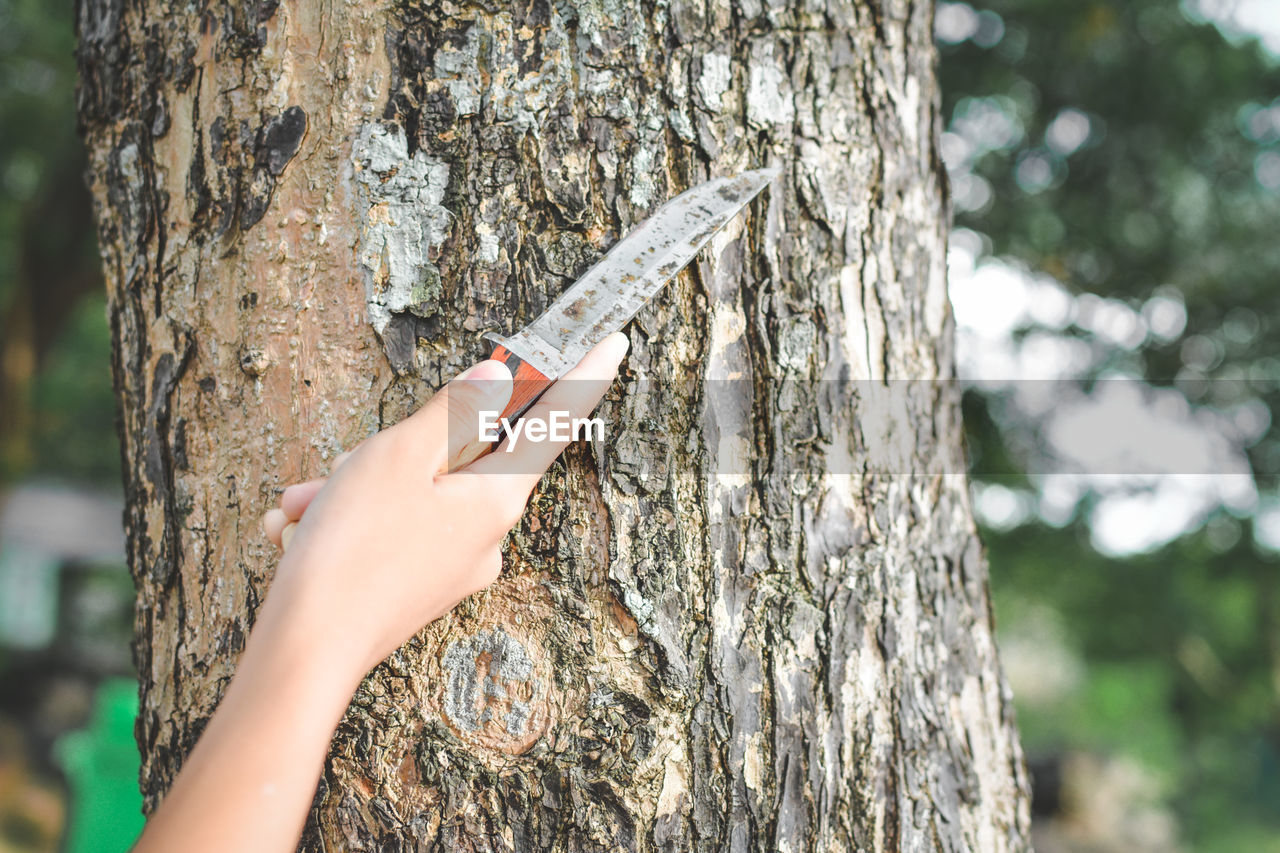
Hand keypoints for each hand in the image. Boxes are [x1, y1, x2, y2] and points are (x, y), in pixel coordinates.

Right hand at [256, 332, 628, 682]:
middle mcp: (487, 535)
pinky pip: (391, 532)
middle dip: (390, 451)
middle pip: (459, 456)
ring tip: (306, 509)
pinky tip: (302, 533)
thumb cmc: (352, 551)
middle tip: (343, 468)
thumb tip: (498, 377)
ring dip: (354, 490)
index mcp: (496, 499)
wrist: (305, 653)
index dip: (582, 377)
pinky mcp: (420, 588)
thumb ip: (453, 410)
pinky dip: (346, 523)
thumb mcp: (401, 457)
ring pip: (412, 494)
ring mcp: (454, 566)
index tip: (615, 343)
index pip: (554, 422)